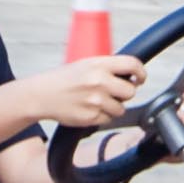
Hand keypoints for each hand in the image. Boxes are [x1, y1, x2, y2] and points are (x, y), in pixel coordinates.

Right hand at [20, 54, 150, 128]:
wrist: (42, 94)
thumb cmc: (64, 78)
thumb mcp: (86, 63)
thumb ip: (108, 67)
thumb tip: (132, 74)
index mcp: (99, 64)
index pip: (132, 64)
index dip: (141, 72)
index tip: (140, 78)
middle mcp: (99, 81)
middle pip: (130, 91)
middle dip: (124, 93)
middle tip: (113, 92)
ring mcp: (95, 101)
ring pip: (121, 108)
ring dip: (113, 106)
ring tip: (97, 100)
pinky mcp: (91, 117)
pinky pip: (109, 119)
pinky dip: (102, 115)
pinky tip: (89, 108)